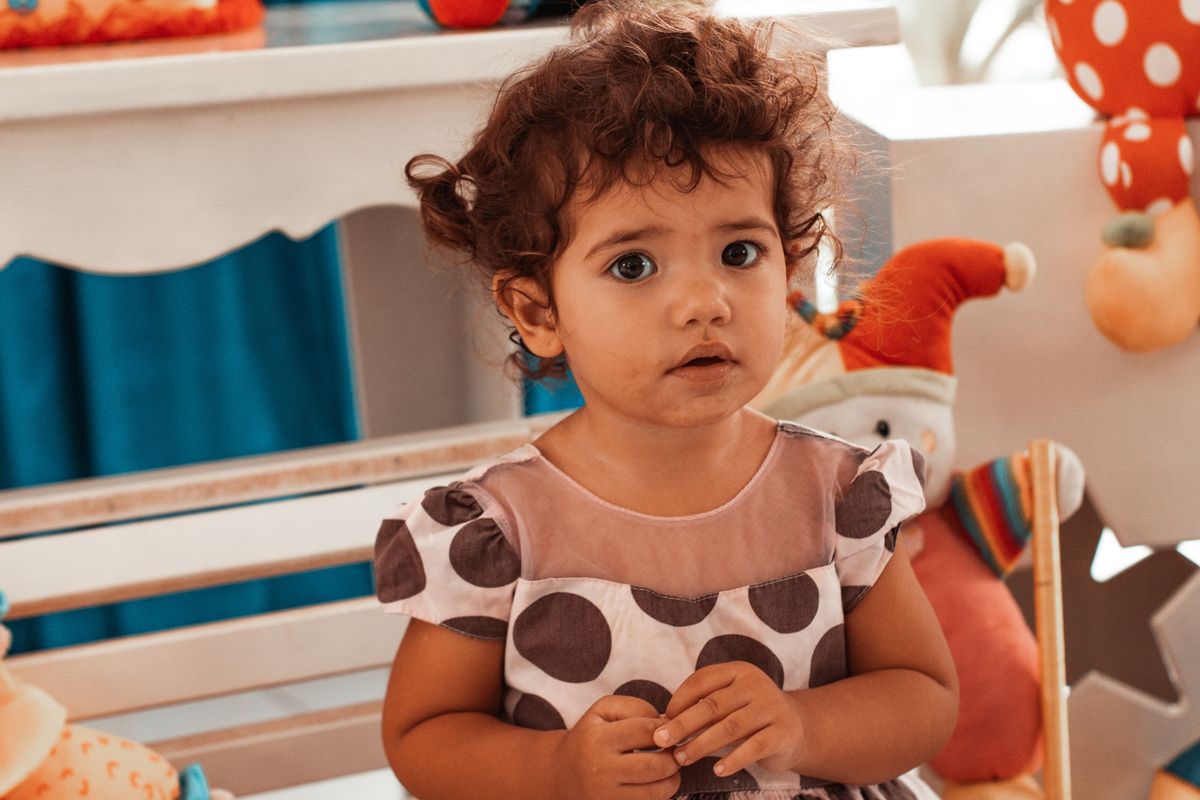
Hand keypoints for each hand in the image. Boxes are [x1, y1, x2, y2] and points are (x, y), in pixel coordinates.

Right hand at [553, 694, 680, 799]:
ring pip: (656, 792)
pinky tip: (655, 784)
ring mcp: (605, 796)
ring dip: (673, 779)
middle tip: (676, 752)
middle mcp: (600, 769)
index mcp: (598, 739)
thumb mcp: (603, 710)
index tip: (672, 731)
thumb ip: (635, 707)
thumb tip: (666, 722)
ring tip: (670, 769)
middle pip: (655, 766)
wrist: (561, 774)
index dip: (667, 729)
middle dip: (673, 758)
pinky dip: (660, 795)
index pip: (646, 731)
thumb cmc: (589, 736)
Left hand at [653, 662, 804, 777]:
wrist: (798, 728)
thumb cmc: (750, 715)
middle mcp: (756, 685)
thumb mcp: (729, 702)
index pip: (700, 681)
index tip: (662, 720)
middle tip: (660, 741)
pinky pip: (754, 748)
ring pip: (730, 727)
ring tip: (681, 759)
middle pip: (712, 705)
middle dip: (683, 724)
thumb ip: (702, 707)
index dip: (678, 700)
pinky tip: (717, 770)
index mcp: (738, 671)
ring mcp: (771, 708)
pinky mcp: (783, 733)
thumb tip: (662, 722)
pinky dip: (733, 760)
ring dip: (701, 745)